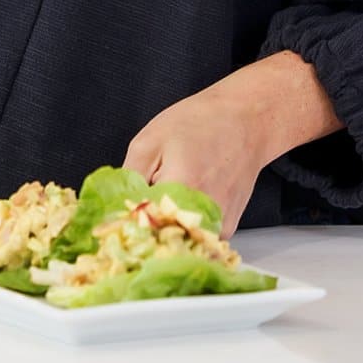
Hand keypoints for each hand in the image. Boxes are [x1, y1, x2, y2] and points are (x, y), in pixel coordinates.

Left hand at [123, 71, 273, 240]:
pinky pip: (195, 238)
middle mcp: (204, 212)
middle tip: (141, 208)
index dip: (127, 223)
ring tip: (165, 202)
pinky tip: (183, 205)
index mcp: (182, 187)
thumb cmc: (200, 122)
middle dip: (146, 229)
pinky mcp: (227, 229)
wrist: (246, 120)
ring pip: (179, 242)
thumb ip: (129, 177)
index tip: (119, 219)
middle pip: (162, 239)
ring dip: (166, 230)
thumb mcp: (150, 139)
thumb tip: (116, 208)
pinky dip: (184, 228)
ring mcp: (219, 224)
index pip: (141, 225)